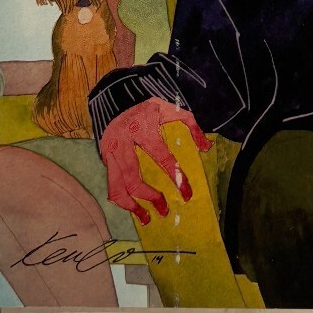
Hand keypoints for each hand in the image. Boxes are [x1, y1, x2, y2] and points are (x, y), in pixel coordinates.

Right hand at [98, 97, 210, 221]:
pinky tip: (133, 206)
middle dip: (150, 198)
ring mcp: (111, 152)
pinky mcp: (104, 156)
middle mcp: (124, 143)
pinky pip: (111, 183)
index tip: (188, 194)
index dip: (176, 177)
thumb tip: (207, 147)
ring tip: (146, 218)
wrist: (117, 94)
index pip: (162, 158)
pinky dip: (121, 197)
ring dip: (131, 206)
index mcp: (143, 129)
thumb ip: (191, 126)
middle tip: (165, 210)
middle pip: (134, 180)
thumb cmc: (148, 102)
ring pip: (116, 187)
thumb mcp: (172, 108)